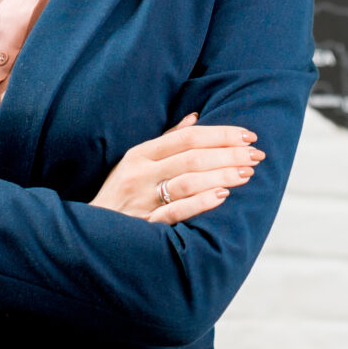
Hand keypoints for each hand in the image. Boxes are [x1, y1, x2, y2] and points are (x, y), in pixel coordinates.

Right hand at [90, 113, 262, 225]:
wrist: (91, 230)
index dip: (220, 134)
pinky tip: (223, 196)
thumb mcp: (135, 162)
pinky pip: (176, 211)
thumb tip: (195, 117)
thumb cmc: (120, 193)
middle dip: (229, 154)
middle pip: (192, 157)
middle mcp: (141, 173)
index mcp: (140, 154)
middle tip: (256, 155)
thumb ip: (166, 141)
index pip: (187, 137)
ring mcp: (142, 200)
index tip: (247, 135)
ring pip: (188, 181)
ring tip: (247, 173)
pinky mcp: (144, 225)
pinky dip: (200, 202)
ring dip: (222, 176)